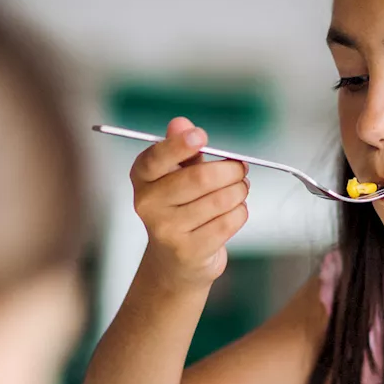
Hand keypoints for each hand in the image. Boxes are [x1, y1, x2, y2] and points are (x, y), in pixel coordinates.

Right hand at [130, 117, 249, 285]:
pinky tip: (234, 210)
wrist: (175, 261)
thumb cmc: (180, 207)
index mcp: (142, 178)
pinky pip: (228, 221)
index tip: (200, 136)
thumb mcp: (177, 174)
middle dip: (230, 170)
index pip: (156, 158)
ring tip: (240, 189)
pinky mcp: (189, 250)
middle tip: (240, 168)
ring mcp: (167, 230)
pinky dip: (240, 212)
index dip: (179, 145)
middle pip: (199, 178)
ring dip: (239, 190)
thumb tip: (180, 123)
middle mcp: (148, 204)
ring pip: (220, 200)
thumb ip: (182, 149)